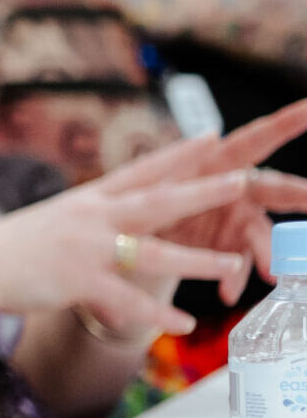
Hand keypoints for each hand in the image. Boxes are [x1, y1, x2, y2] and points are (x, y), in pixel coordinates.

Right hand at [0, 97, 306, 331]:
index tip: (211, 138)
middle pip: (158, 202)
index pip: (141, 170)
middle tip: (243, 179)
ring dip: (197, 260)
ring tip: (232, 264)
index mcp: (87, 200)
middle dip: (203, 191)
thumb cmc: (10, 248)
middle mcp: (92, 218)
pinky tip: (184, 324)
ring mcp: (87, 249)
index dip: (178, 155)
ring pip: (154, 253)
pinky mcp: (79, 282)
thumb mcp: (53, 221)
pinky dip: (158, 315)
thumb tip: (114, 226)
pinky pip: (128, 301)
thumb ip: (89, 222)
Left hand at [146, 97, 306, 293]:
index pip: (257, 138)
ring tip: (270, 274)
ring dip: (265, 252)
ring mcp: (234, 220)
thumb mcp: (154, 183)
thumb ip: (183, 162)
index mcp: (216, 162)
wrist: (127, 243)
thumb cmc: (145, 199)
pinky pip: (238, 264)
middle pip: (274, 188)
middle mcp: (234, 189)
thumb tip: (214, 133)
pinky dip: (232, 278)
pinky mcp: (227, 249)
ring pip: (260, 232)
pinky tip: (228, 294)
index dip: (288, 123)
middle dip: (299, 193)